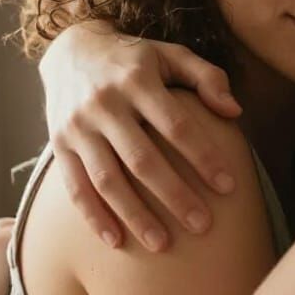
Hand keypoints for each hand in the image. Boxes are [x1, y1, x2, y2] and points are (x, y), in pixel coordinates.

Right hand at [40, 22, 242, 250]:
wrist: (72, 50)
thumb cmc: (135, 59)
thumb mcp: (172, 56)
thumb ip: (207, 78)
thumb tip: (235, 111)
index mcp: (138, 80)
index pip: (177, 126)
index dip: (204, 157)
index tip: (229, 186)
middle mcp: (105, 104)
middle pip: (144, 160)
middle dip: (175, 196)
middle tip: (203, 225)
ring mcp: (78, 126)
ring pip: (108, 180)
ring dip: (135, 216)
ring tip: (163, 245)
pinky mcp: (59, 144)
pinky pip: (76, 187)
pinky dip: (94, 217)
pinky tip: (116, 241)